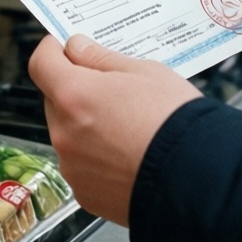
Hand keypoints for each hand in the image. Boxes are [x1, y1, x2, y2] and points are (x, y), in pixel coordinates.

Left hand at [28, 34, 199, 225]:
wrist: (200, 180)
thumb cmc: (177, 123)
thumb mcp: (145, 72)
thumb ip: (101, 58)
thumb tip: (78, 48)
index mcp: (74, 96)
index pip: (41, 63)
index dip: (52, 50)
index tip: (63, 46)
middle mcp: (65, 134)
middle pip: (55, 101)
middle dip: (75, 90)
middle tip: (110, 89)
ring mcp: (73, 168)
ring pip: (68, 135)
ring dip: (85, 126)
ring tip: (126, 127)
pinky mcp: (85, 194)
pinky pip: (82, 166)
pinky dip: (96, 158)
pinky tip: (126, 155)